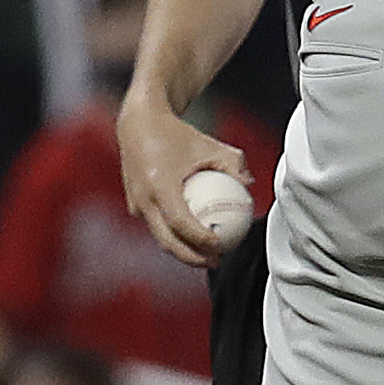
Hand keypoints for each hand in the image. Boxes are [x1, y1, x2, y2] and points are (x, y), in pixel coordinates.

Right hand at [117, 85, 252, 269]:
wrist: (138, 124)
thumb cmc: (178, 134)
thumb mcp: (210, 145)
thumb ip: (233, 164)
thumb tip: (250, 184)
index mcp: (159, 185)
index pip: (181, 223)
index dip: (200, 239)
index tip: (221, 247)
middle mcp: (143, 199)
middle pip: (168, 241)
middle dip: (192, 257)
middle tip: (217, 260)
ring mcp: (135, 204)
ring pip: (161, 237)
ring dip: (183, 249)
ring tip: (208, 254)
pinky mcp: (133, 206)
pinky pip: (157, 226)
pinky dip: (174, 234)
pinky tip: (194, 236)